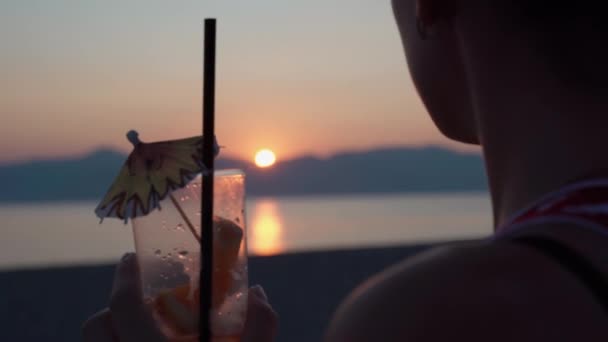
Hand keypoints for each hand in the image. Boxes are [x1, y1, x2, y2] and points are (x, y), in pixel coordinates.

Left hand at [82, 253, 277, 340]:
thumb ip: (260, 327)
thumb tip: (257, 292)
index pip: (123, 307)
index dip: (124, 278)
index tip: (132, 257)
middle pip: (96, 326)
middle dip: (114, 302)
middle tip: (140, 291)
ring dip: (116, 326)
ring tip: (145, 321)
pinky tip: (148, 341)